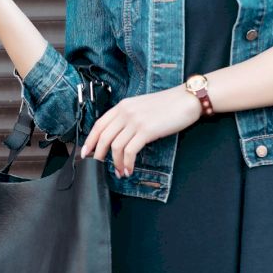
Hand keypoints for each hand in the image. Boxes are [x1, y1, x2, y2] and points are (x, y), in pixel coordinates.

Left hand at [80, 85, 202, 176]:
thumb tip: (118, 137)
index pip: (99, 124)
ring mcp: (135, 121)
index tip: (85, 152)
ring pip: (116, 147)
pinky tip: (129, 170)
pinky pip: (130, 151)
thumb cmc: (168, 105)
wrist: (187, 99)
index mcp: (122, 105)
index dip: (90, 140)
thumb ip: (128, 117)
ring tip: (120, 172)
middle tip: (98, 166)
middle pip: (104, 137)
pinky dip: (127, 163)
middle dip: (98, 155)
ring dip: (116, 163)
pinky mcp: (147, 130)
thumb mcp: (142, 106)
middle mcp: (126, 112)